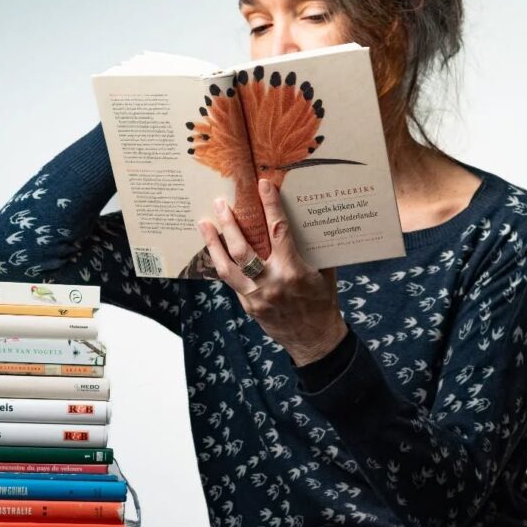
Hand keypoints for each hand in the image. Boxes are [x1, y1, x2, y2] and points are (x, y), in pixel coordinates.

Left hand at [197, 178, 347, 365]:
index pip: (278, 232)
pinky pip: (231, 282)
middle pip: (242, 249)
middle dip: (229, 224)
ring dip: (213, 244)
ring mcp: (256, 297)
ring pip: (227, 268)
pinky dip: (222, 265)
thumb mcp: (323, 273)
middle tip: (219, 204)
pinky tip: (214, 251)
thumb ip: (312, 248)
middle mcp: (271, 283)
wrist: (315, 340)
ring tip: (203, 224)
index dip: (270, 206)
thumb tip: (307, 219)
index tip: (262, 185)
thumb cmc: (323, 303)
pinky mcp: (248, 307)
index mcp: (293, 271)